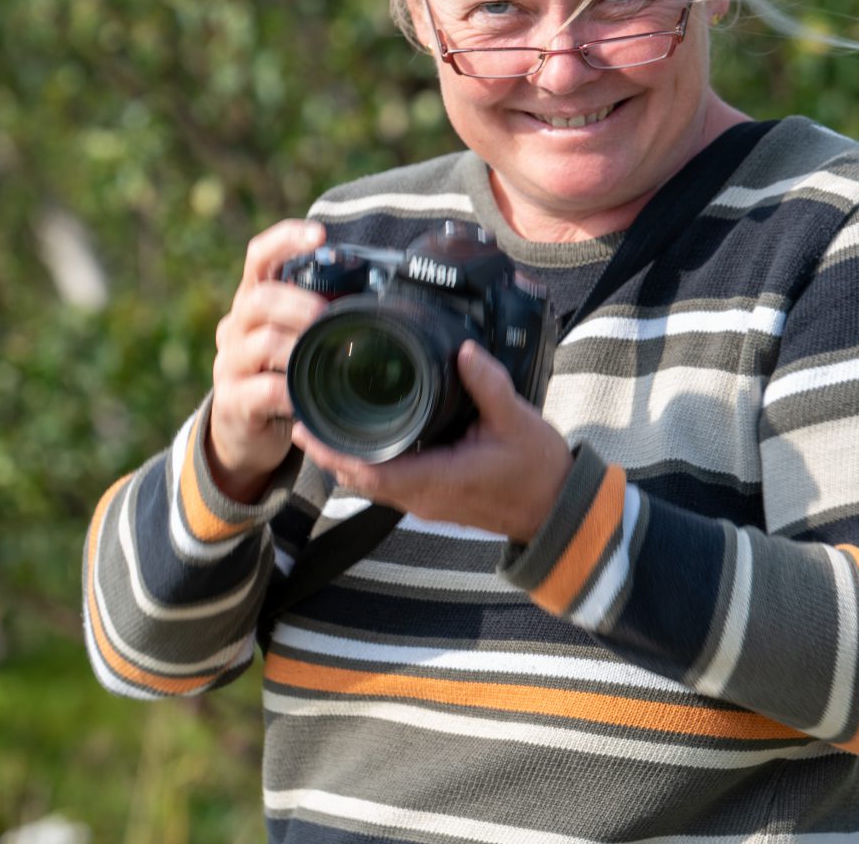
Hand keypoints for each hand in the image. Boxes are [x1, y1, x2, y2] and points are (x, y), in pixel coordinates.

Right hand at [206, 218, 327, 502]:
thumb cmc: (280, 372)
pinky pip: (263, 391)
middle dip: (299, 304)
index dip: (286, 239)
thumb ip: (320, 315)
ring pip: (262, 342)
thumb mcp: (294, 337)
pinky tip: (308, 398)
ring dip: (300, 348)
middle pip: (258, 298)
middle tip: (328, 317)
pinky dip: (291, 392)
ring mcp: (230, 363)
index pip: (259, 256)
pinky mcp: (232, 400)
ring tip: (325, 357)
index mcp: (254, 300)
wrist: (243, 427)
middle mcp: (236, 325)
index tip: (320, 234)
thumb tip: (381, 296)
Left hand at [293, 340, 572, 542]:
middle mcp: (422, 497)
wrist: (558, 509)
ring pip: (371, 482)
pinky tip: (363, 438)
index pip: (368, 470)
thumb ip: (488, 384)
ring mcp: (426, 502)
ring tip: (319, 424)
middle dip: (327, 450)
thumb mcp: (516, 420)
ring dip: (344, 456)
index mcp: (436, 479)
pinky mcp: (434, 497)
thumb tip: (463, 350)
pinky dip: (367, 462)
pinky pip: (389, 482)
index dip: (331, 450)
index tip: (304, 425)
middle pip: (358, 477)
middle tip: (300, 414)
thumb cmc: (538, 470)